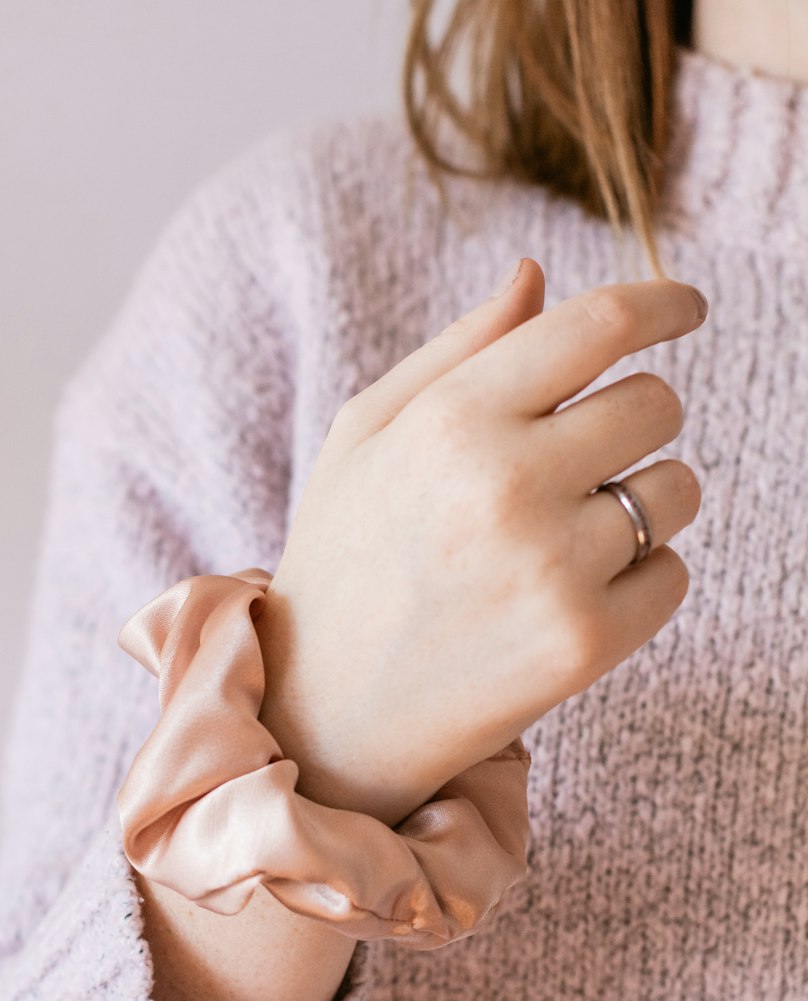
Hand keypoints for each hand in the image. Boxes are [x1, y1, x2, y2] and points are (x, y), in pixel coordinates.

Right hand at [257, 259, 705, 823]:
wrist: (326, 717)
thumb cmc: (345, 562)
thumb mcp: (363, 439)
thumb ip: (456, 351)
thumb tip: (539, 272)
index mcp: (452, 421)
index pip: (599, 326)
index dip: (662, 303)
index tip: (685, 308)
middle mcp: (508, 487)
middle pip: (655, 405)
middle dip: (631, 423)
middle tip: (575, 467)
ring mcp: (553, 569)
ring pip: (677, 491)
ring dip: (639, 504)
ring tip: (558, 544)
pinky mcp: (585, 644)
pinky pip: (673, 575)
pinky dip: (637, 582)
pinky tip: (563, 600)